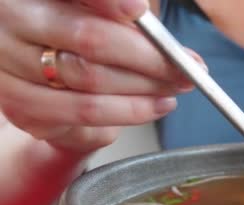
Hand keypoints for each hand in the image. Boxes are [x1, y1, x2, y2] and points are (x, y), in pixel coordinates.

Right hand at [0, 0, 199, 153]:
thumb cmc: (75, 36)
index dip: (108, 1)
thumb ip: (122, 19)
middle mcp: (12, 24)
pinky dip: (127, 112)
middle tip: (185, 66)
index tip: (140, 10)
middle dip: (149, 57)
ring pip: (90, 81)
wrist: (45, 78)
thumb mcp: (93, 14)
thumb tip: (167, 41)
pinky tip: (152, 106)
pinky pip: (82, 113)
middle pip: (90, 39)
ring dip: (144, 88)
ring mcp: (10, 68)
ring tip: (175, 88)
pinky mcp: (20, 106)